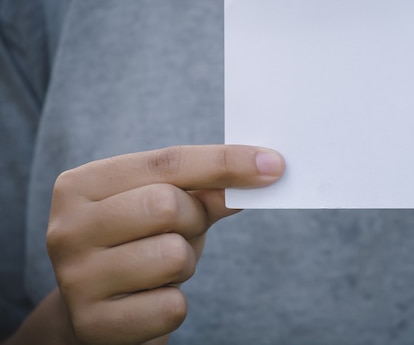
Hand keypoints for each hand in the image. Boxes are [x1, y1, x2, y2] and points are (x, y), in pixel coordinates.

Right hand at [45, 145, 283, 344]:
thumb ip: (207, 187)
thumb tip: (263, 170)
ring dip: (185, 264)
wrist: (95, 312)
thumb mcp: (168, 207)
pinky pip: (172, 306)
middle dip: (194, 219)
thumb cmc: (139, 244)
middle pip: (168, 205)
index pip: (168, 161)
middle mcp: (68, 228)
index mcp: (82, 185)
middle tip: (182, 231)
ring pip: (174, 256)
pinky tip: (149, 300)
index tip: (274, 164)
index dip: (226, 161)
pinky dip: (174, 303)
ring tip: (160, 269)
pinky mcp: (93, 324)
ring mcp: (76, 278)